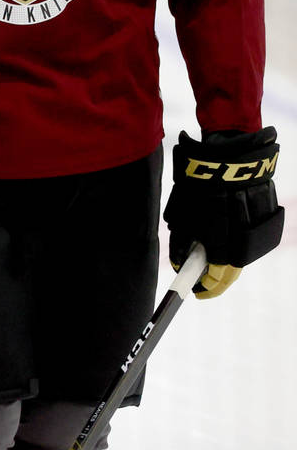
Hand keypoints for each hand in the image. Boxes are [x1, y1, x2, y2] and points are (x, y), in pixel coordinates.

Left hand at [163, 128, 283, 297]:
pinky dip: (237, 243)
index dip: (205, 287)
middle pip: (233, 270)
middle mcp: (246, 239)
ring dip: (227, 261)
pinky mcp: (268, 217)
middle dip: (217, 279)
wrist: (228, 156)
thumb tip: (181, 262)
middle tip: (202, 281)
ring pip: (244, 254)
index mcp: (224, 240)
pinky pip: (252, 238)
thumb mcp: (183, 214)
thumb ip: (182, 242)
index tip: (196, 293)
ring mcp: (260, 228)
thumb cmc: (198, 185)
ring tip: (210, 262)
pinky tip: (224, 241)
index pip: (217, 276)